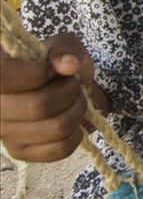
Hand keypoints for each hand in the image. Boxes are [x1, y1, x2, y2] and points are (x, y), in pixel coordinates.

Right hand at [0, 33, 96, 161]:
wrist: (61, 90)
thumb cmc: (56, 66)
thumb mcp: (62, 46)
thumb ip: (65, 49)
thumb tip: (68, 66)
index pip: (4, 79)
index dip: (39, 74)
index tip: (53, 71)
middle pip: (38, 106)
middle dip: (69, 91)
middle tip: (74, 85)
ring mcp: (4, 134)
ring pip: (55, 127)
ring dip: (78, 110)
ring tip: (76, 100)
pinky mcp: (21, 152)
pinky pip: (60, 148)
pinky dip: (76, 132)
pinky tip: (71, 120)